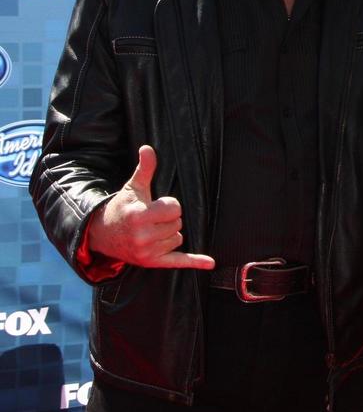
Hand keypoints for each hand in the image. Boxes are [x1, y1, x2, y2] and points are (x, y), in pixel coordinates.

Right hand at [89, 145, 213, 269]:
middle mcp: (142, 236)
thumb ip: (145, 169)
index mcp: (139, 216)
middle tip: (151, 219)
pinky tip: (210, 263)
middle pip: (178, 223)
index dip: (169, 205)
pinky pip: (178, 262)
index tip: (156, 205)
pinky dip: (194, 262)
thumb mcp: (132, 188)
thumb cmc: (122, 208)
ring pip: (178, 238)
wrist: (102, 234)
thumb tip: (148, 148)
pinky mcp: (151, 262)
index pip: (175, 208)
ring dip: (169, 233)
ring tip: (151, 230)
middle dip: (168, 219)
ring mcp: (147, 252)